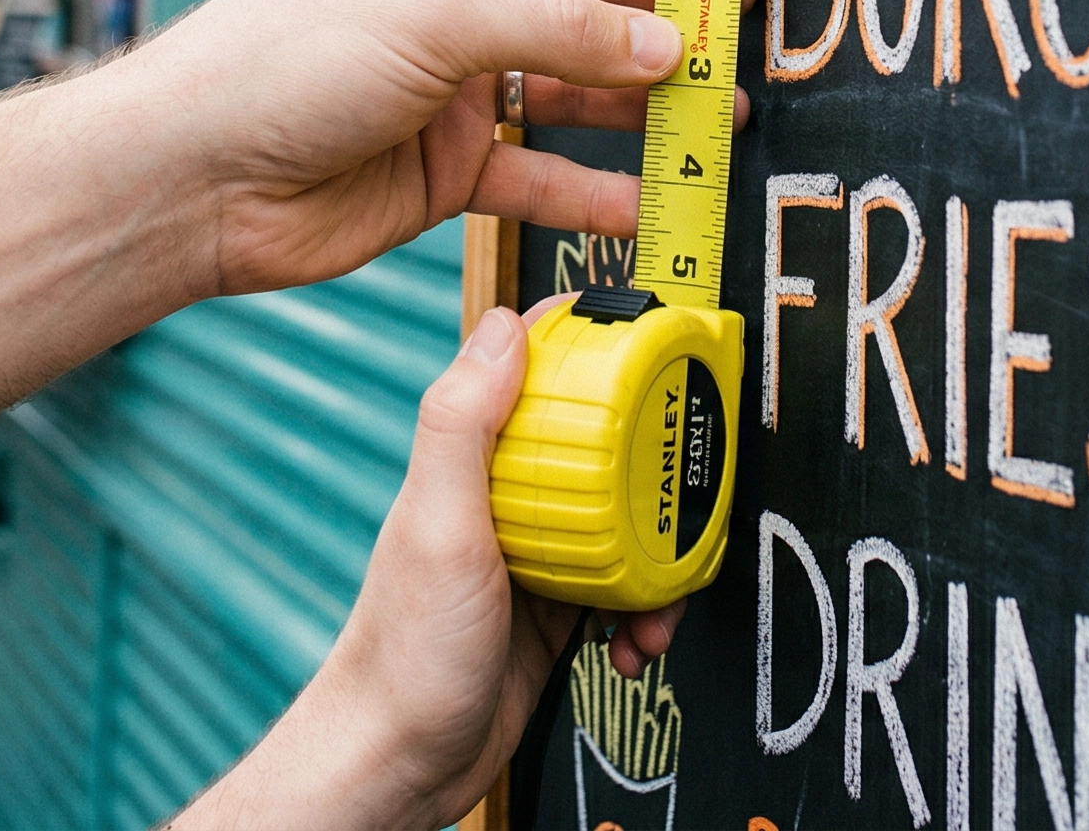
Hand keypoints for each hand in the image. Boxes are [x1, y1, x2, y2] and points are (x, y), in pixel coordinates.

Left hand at [125, 0, 744, 297]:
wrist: (194, 179)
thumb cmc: (283, 57)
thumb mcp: (434, 18)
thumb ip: (559, 33)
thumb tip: (665, 50)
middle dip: (663, 0)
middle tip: (739, 19)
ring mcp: (457, 79)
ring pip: (577, 81)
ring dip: (647, 99)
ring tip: (723, 113)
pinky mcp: (452, 162)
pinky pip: (544, 170)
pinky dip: (595, 187)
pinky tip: (647, 199)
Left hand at [178, 304, 682, 830]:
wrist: (403, 763)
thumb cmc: (403, 654)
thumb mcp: (439, 527)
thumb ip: (462, 424)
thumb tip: (503, 326)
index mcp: (472, 459)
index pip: (537, 369)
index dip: (594, 342)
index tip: (652, 336)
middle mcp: (503, 497)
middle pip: (601, 445)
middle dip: (654, 469)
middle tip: (685, 488)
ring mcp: (533, 552)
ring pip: (626, 522)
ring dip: (660, 559)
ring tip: (659, 597)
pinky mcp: (556, 607)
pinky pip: (625, 588)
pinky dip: (646, 613)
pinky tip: (635, 641)